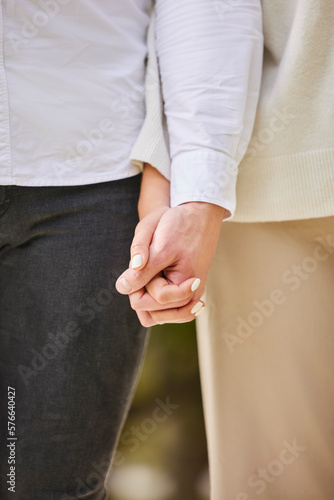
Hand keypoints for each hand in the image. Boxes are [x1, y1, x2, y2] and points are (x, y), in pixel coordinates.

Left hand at [116, 201, 225, 325]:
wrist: (199, 214)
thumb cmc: (179, 226)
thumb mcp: (158, 246)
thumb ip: (141, 271)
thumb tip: (123, 288)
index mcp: (186, 288)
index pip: (144, 303)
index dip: (136, 283)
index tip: (145, 260)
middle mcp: (191, 298)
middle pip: (150, 312)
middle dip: (143, 290)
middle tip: (149, 264)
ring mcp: (190, 296)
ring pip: (156, 314)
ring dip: (148, 295)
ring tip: (153, 270)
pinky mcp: (188, 292)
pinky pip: (165, 308)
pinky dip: (155, 297)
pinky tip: (154, 279)